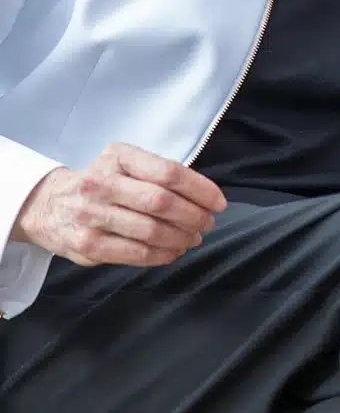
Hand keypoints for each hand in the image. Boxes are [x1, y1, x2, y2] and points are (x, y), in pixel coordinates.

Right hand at [12, 143, 226, 267]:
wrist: (48, 204)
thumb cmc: (101, 181)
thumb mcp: (124, 163)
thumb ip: (157, 174)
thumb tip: (203, 196)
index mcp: (118, 157)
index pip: (168, 172)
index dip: (200, 189)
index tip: (218, 203)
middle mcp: (101, 183)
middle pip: (161, 202)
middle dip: (193, 216)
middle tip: (208, 223)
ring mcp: (92, 216)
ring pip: (150, 231)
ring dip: (181, 238)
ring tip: (193, 238)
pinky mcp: (87, 245)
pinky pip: (135, 253)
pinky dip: (162, 255)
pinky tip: (173, 251)